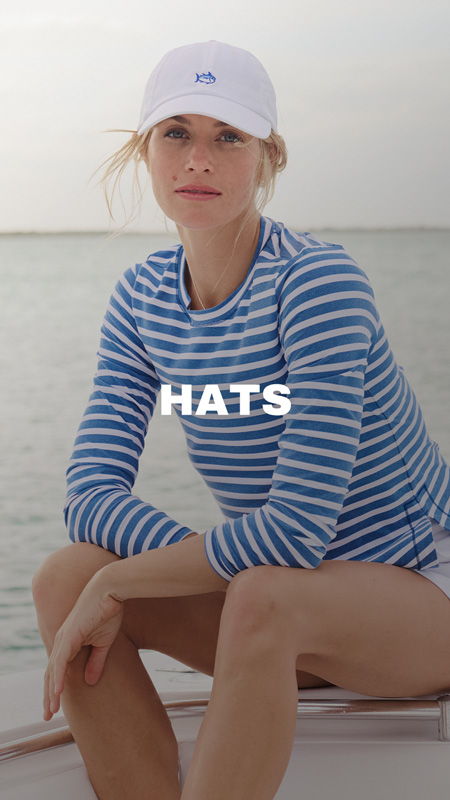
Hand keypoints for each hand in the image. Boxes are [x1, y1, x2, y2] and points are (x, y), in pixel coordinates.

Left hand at [43, 570, 123, 720]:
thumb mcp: (104, 642)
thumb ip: (96, 661)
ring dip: (51, 692)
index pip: (58, 670)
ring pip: (53, 671)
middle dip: (49, 695)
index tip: (56, 707)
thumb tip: (90, 682)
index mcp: (69, 641)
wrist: (110, 590)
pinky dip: (58, 678)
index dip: (55, 688)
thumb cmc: (108, 611)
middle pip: (51, 673)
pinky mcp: (69, 636)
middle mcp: (62, 640)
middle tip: (48, 715)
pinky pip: (60, 662)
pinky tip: (57, 693)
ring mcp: (64, 638)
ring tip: (51, 711)